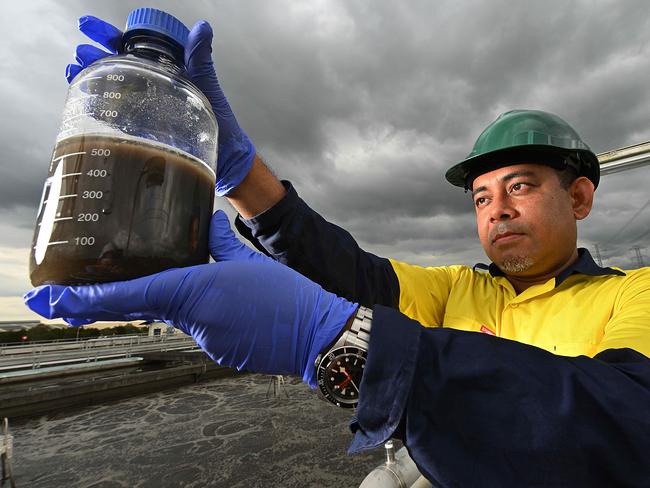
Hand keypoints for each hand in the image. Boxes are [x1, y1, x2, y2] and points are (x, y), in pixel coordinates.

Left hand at [24, 211, 357, 385]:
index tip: (53, 299)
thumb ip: (221, 241)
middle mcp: (193, 320)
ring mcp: (204, 340)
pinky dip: (202, 314)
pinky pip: (197, 328)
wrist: (316, 335)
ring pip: (175, 314)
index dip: (87, 298)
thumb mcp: (250, 261)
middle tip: (60, 299)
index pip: (131, 296)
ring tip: (214, 287)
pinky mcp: (218, 351)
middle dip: (102, 304)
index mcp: (195, 291)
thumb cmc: (287, 296)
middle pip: (145, 306)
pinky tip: (229, 306)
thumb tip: (211, 219)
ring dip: (175, 300)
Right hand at [67, 16, 254, 196]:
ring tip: (76, 70)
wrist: (226, 162)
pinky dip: (97, 109)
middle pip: (117, 66)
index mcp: (168, 73)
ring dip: (91, 78)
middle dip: (94, 56)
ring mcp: (146, 110)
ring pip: (112, 89)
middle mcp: (154, 89)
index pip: (134, 48)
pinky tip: (84, 102)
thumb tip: (202, 28)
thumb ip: (201, 61)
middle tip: (79, 52)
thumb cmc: (223, 125)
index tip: (91, 28)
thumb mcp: (209, 89)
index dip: (111, 36)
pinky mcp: (143, 133)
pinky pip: (115, 118)